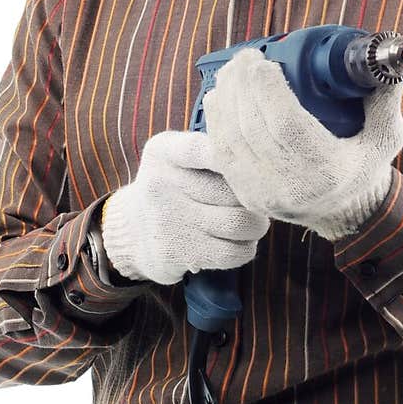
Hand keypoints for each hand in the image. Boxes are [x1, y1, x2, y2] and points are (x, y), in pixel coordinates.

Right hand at [101, 129, 270, 284]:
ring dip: (257, 225)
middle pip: (234, 191)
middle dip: (257, 198)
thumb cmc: (175, 187)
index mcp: (163, 152)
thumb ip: (213, 150)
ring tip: (253, 222)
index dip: (229, 156)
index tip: (252, 162)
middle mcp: (161, 184)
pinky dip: (246, 248)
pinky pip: (233, 252)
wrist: (134, 231)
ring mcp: (168, 220)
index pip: (198, 149)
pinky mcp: (176, 254)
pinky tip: (238, 242)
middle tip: (260, 200)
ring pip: (240, 223)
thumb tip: (268, 160)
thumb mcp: (177, 157)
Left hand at [202, 46, 402, 240]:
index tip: (263, 62)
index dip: (269, 91)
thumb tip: (388, 59)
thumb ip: (385, 99)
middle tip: (246, 56)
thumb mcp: (386, 138)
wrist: (344, 213)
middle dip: (243, 86)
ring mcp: (264, 194)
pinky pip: (222, 154)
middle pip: (254, 127)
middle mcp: (291, 186)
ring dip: (227, 99)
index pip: (287, 126)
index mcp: (326, 170)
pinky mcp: (246, 195)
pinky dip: (217, 121)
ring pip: (232, 139)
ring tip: (232, 70)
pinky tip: (219, 96)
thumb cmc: (363, 168)